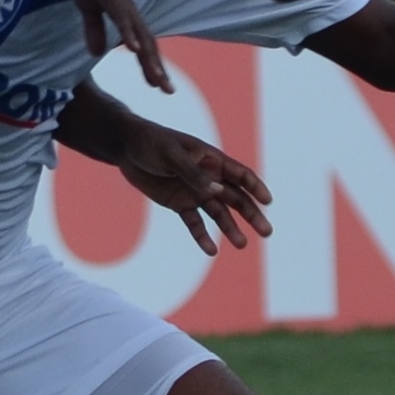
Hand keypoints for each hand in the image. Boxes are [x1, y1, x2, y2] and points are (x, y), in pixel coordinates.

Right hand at [79, 0, 172, 93]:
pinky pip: (120, 16)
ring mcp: (121, 3)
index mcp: (126, 16)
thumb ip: (94, 30)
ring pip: (138, 33)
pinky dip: (128, 32)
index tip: (162, 88)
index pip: (143, 45)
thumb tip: (97, 54)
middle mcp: (129, 11)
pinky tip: (132, 48)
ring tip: (155, 78)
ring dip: (147, 56)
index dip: (153, 66)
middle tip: (167, 91)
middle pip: (147, 43)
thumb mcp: (89, 8)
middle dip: (157, 68)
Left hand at [114, 120, 271, 256]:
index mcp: (212, 160)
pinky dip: (202, 236)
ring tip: (242, 244)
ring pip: (219, 213)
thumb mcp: (172, 155)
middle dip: (251, 214)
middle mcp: (209, 178)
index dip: (256, 187)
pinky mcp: (179, 204)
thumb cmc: (152, 143)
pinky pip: (194, 222)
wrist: (127, 148)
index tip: (267, 202)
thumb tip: (215, 191)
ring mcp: (195, 192)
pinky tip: (211, 251)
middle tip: (266, 232)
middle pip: (236, 198)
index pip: (241, 175)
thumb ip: (192, 173)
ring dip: (230, 229)